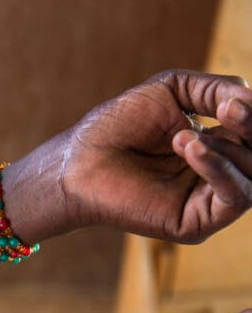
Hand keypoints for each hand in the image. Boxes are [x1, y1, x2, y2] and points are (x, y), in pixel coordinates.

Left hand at [61, 69, 251, 242]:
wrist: (78, 161)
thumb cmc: (116, 127)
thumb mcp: (172, 91)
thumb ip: (217, 89)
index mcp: (219, 145)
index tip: (232, 102)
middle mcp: (219, 174)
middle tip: (226, 111)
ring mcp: (210, 201)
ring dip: (229, 148)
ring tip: (183, 137)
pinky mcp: (197, 224)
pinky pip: (235, 198)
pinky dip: (220, 169)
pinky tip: (191, 148)